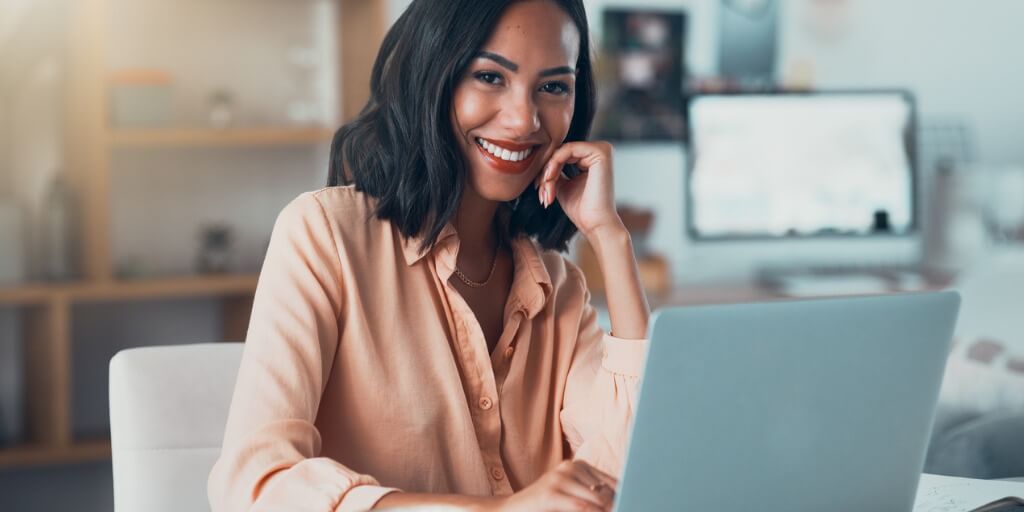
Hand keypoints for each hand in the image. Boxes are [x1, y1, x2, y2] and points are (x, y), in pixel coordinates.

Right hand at [485, 460, 616, 511]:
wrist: (512, 510)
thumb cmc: (546, 507)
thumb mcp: (572, 498)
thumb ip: (594, 498)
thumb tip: (622, 500)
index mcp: (579, 465)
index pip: (612, 482)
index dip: (626, 495)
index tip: (637, 501)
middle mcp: (570, 467)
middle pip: (606, 490)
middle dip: (616, 504)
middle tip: (628, 506)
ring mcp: (559, 478)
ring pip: (596, 499)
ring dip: (607, 509)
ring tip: (618, 509)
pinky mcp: (550, 493)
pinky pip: (581, 507)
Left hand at [535, 141, 622, 237]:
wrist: (595, 224)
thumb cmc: (582, 209)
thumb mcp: (562, 185)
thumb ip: (555, 171)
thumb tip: (540, 161)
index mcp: (593, 158)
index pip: (563, 155)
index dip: (547, 170)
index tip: (538, 188)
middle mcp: (600, 150)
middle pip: (561, 152)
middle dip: (546, 172)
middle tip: (540, 191)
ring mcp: (602, 149)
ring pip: (562, 151)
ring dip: (549, 170)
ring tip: (547, 190)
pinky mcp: (601, 152)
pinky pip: (568, 149)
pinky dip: (554, 163)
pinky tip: (550, 178)